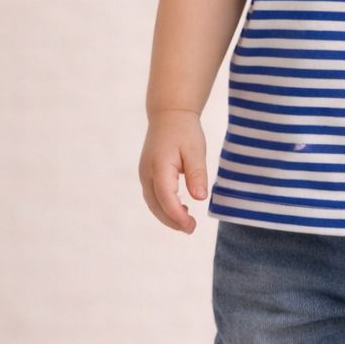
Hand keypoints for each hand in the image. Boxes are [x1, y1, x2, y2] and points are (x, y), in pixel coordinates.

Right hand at [139, 109, 208, 232]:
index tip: (191, 225)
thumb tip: (200, 197)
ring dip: (167, 216)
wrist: (169, 114)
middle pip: (156, 205)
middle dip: (172, 221)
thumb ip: (197, 173)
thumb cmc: (184, 130)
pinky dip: (164, 207)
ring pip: (153, 203)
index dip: (177, 215)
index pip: (166, 197)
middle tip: (191, 229)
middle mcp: (147, 173)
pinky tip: (181, 210)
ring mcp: (145, 174)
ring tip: (187, 224)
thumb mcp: (195, 150)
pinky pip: (153, 196)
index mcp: (159, 166)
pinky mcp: (148, 174)